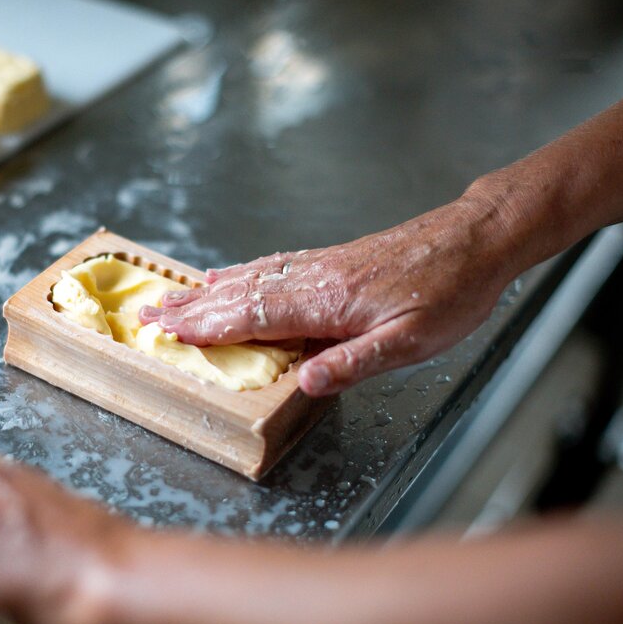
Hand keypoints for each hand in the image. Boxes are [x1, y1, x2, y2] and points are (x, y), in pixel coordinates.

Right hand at [139, 196, 522, 396]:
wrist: (477, 239)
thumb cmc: (451, 292)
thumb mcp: (414, 342)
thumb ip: (356, 362)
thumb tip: (305, 384)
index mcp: (328, 302)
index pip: (253, 317)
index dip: (206, 327)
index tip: (166, 332)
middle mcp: (314, 278)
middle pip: (238, 294)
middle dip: (188, 308)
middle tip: (145, 316)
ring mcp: (319, 265)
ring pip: (249, 277)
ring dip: (205, 290)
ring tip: (169, 295)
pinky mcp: (330, 259)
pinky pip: (271, 264)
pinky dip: (239, 271)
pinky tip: (226, 274)